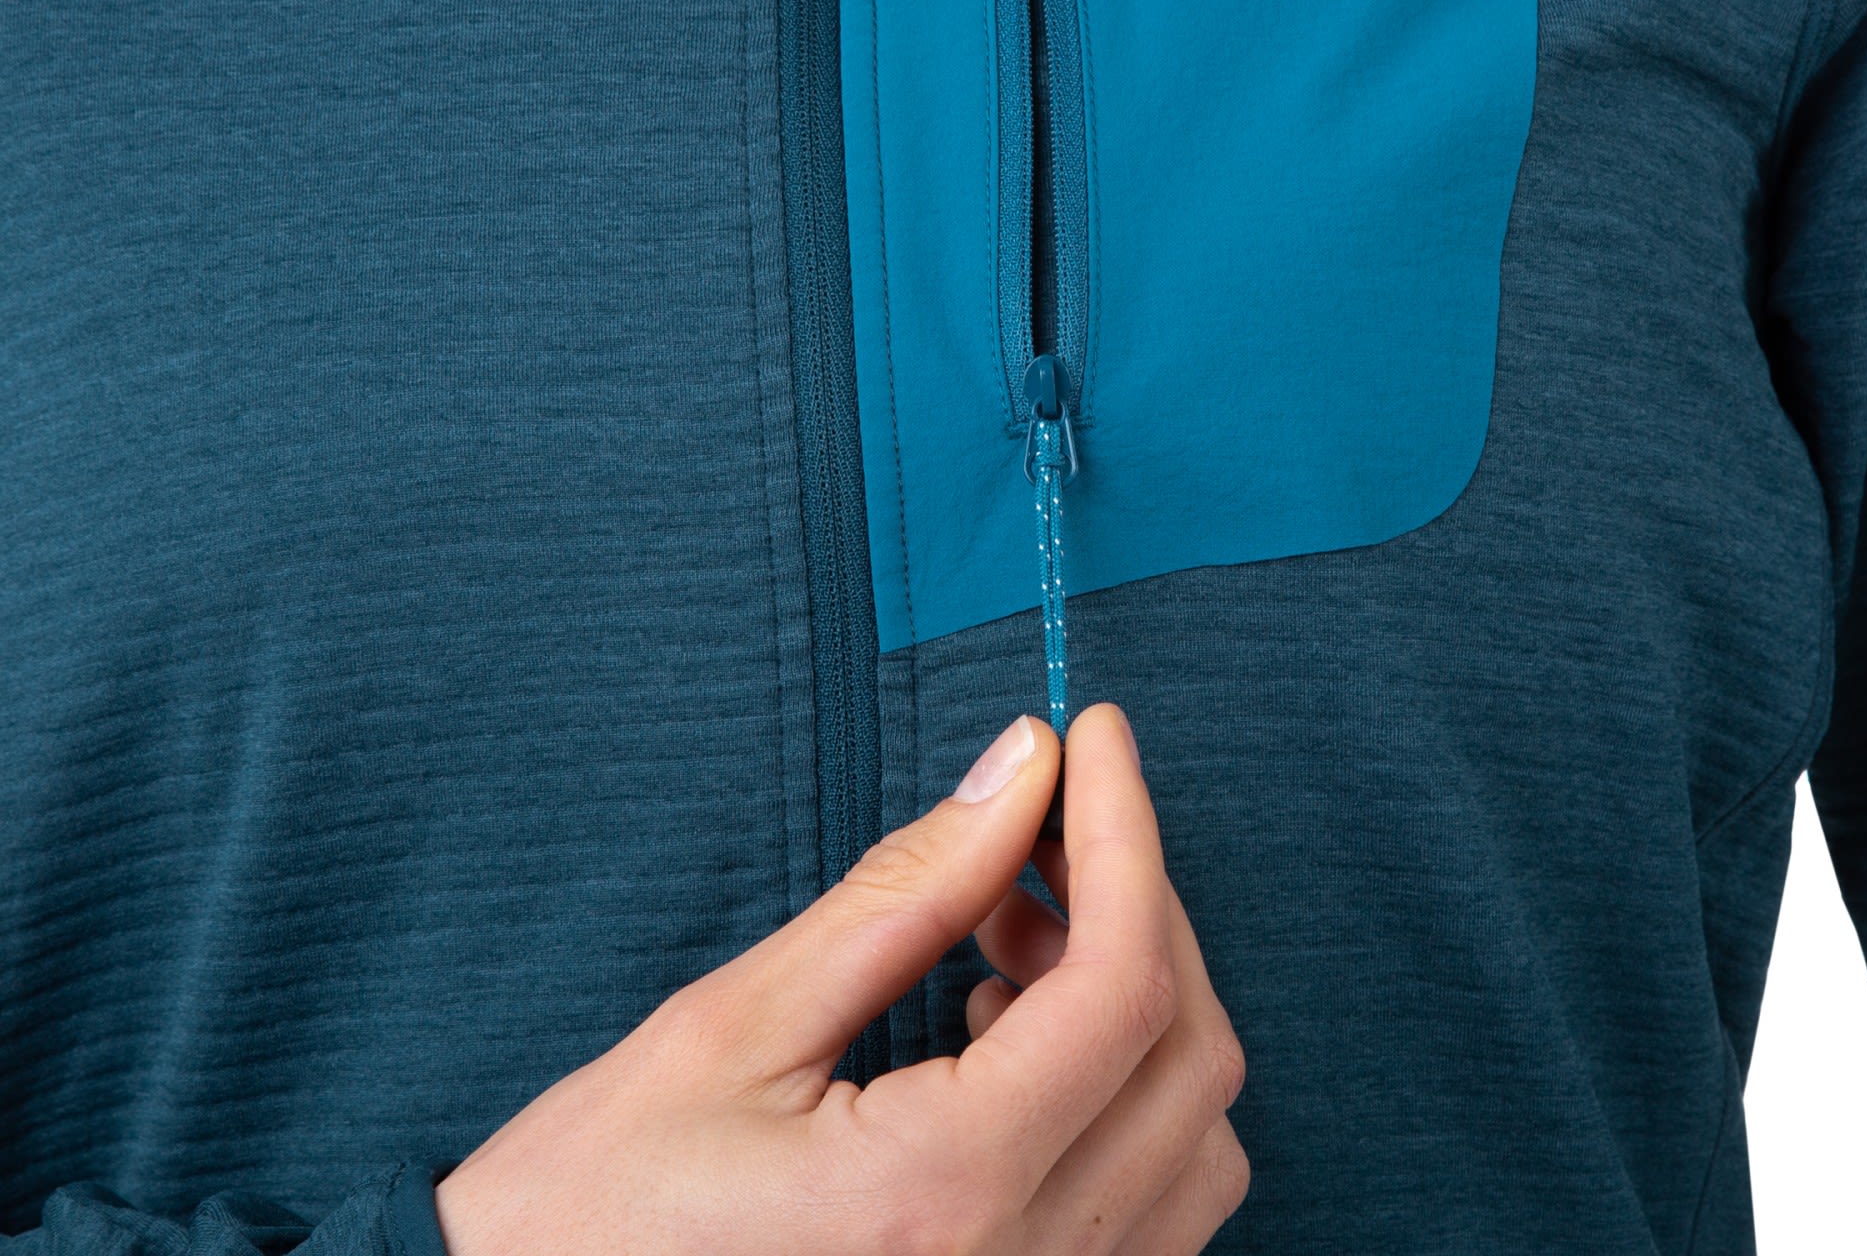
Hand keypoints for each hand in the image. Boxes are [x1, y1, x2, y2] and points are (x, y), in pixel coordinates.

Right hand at [433, 700, 1249, 1255]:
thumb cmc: (592, 1210)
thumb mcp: (735, 1024)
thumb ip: (906, 892)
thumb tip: (1021, 769)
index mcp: (944, 1195)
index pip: (1122, 983)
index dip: (1125, 831)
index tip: (1095, 735)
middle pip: (1190, 1057)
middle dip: (1136, 904)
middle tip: (1032, 827)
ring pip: (1196, 1141)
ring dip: (1132, 1005)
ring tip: (1000, 939)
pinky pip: (1153, 1210)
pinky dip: (1119, 1098)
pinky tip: (1003, 1043)